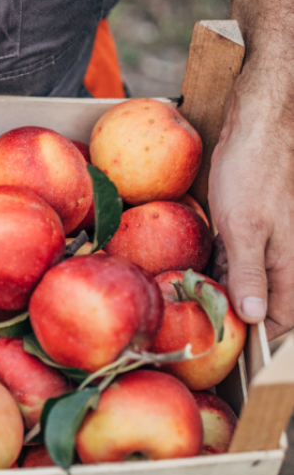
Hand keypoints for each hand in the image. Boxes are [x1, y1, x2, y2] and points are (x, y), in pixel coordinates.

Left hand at [209, 63, 293, 340]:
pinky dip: (218, 266)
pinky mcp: (248, 226)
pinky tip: (193, 271)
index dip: (256, 337)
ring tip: (190, 303)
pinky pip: (236, 257)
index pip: (281, 318)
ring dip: (223, 290)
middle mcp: (284, 257)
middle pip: (262, 302)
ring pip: (246, 280)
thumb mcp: (245, 228)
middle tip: (200, 326)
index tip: (224, 346)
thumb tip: (256, 317)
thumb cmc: (252, 173)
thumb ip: (251, 274)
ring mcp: (267, 241)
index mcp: (291, 263)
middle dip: (235, 315)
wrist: (255, 127)